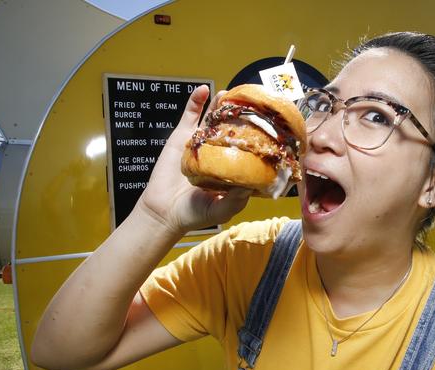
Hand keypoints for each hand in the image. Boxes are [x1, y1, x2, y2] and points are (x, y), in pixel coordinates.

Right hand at [138, 85, 251, 235]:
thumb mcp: (221, 210)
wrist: (164, 212)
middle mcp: (220, 152)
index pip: (250, 147)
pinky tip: (203, 90)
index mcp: (233, 168)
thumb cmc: (195, 214)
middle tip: (251, 101)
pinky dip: (196, 101)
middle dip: (243, 114)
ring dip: (222, 104)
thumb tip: (250, 185)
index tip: (270, 124)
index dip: (260, 136)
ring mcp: (201, 143)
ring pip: (214, 118)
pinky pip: (189, 115)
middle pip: (234, 128)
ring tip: (230, 93)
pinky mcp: (182, 138)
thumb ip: (236, 200)